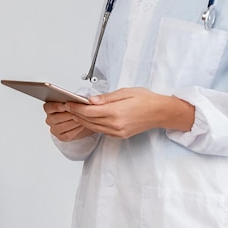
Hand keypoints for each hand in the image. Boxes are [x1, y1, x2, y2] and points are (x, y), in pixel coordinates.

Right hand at [44, 101, 95, 141]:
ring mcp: (54, 129)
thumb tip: (75, 100)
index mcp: (49, 108)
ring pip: (62, 127)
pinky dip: (75, 130)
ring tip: (82, 118)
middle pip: (55, 118)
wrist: (82, 120)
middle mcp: (50, 119)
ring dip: (73, 122)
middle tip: (78, 112)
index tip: (64, 105)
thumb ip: (71, 100)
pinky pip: (67, 135)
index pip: (48, 107)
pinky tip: (81, 125)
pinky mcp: (61, 137)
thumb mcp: (72, 102)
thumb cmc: (75, 109)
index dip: (55, 106)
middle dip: (68, 115)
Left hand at [63, 87, 194, 138]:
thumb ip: (106, 98)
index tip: (67, 103)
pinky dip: (91, 124)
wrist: (160, 112)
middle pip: (88, 120)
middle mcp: (115, 124)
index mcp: (116, 112)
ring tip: (73, 112)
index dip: (76, 107)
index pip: (89, 111)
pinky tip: (87, 118)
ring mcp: (117, 132)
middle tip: (66, 106)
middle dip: (75, 113)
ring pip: (93, 127)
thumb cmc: (146, 99)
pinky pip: (100, 130)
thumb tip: (90, 100)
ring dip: (81, 120)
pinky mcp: (119, 135)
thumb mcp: (125, 92)